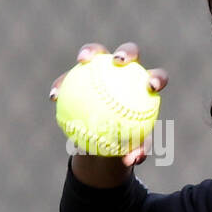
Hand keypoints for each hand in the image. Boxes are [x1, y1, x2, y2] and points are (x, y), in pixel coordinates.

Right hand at [50, 41, 167, 177]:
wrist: (105, 137)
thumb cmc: (125, 143)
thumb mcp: (132, 150)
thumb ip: (136, 151)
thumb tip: (131, 159)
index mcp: (146, 87)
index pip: (157, 78)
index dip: (157, 78)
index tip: (151, 87)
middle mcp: (128, 71)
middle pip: (130, 53)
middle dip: (126, 52)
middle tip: (119, 62)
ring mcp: (103, 68)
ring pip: (97, 54)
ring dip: (89, 52)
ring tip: (81, 62)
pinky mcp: (81, 73)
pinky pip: (71, 76)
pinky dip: (63, 85)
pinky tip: (54, 96)